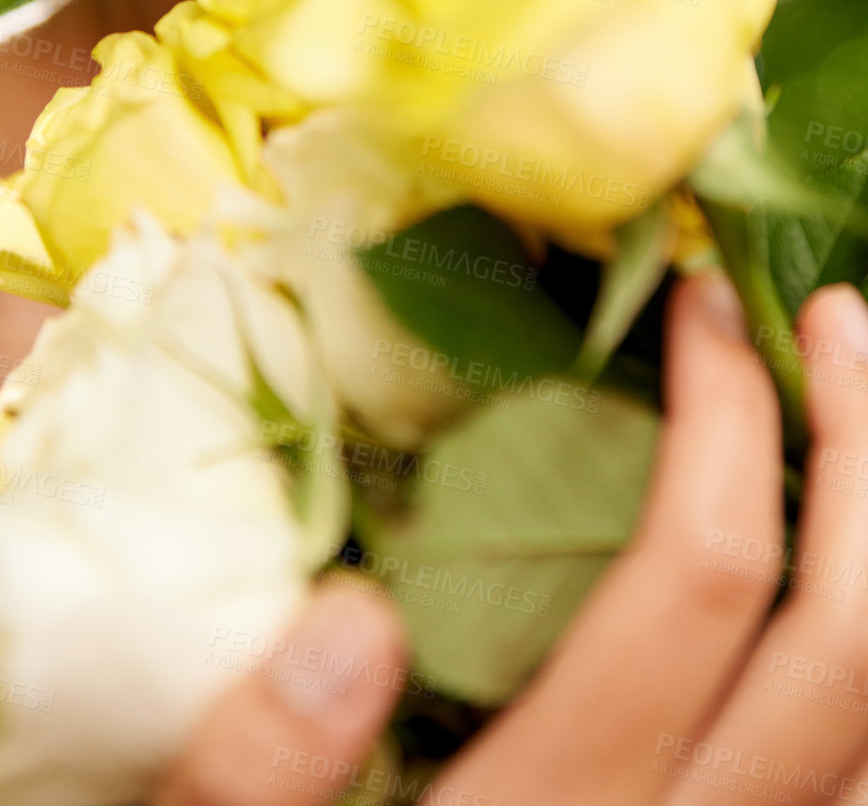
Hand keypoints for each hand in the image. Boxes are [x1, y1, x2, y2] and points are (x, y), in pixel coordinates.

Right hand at [156, 272, 867, 805]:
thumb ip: (254, 772)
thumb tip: (354, 618)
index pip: (692, 584)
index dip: (726, 419)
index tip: (694, 304)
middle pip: (846, 643)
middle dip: (864, 450)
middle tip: (835, 315)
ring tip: (867, 410)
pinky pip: (861, 789)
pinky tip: (849, 582)